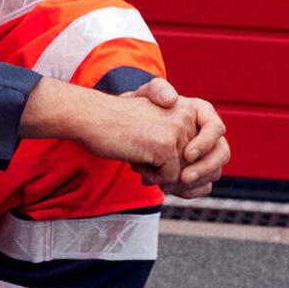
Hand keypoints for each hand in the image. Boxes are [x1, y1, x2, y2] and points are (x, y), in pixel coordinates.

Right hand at [23, 78, 190, 185]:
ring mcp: (177, 131)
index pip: (200, 149)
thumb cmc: (115, 123)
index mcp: (187, 109)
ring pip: (184, 172)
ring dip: (161, 175)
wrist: (89, 116)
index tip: (156, 157)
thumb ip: (178, 140)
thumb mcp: (155, 125)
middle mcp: (186, 117)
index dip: (178, 160)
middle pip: (193, 162)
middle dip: (170, 170)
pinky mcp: (165, 145)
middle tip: (144, 162)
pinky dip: (153, 178)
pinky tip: (136, 164)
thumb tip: (190, 178)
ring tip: (140, 163)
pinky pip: (171, 177)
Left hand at [122, 79, 229, 197]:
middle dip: (204, 169)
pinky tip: (171, 191)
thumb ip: (157, 90)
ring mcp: (206, 154)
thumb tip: (171, 98)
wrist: (130, 127)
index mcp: (203, 114)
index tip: (186, 154)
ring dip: (195, 183)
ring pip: (214, 173)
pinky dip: (189, 191)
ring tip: (169, 186)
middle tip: (184, 178)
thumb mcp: (145, 94)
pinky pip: (203, 186)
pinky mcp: (197, 171)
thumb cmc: (140, 107)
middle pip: (221, 154)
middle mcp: (209, 135)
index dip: (205, 143)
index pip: (216, 129)